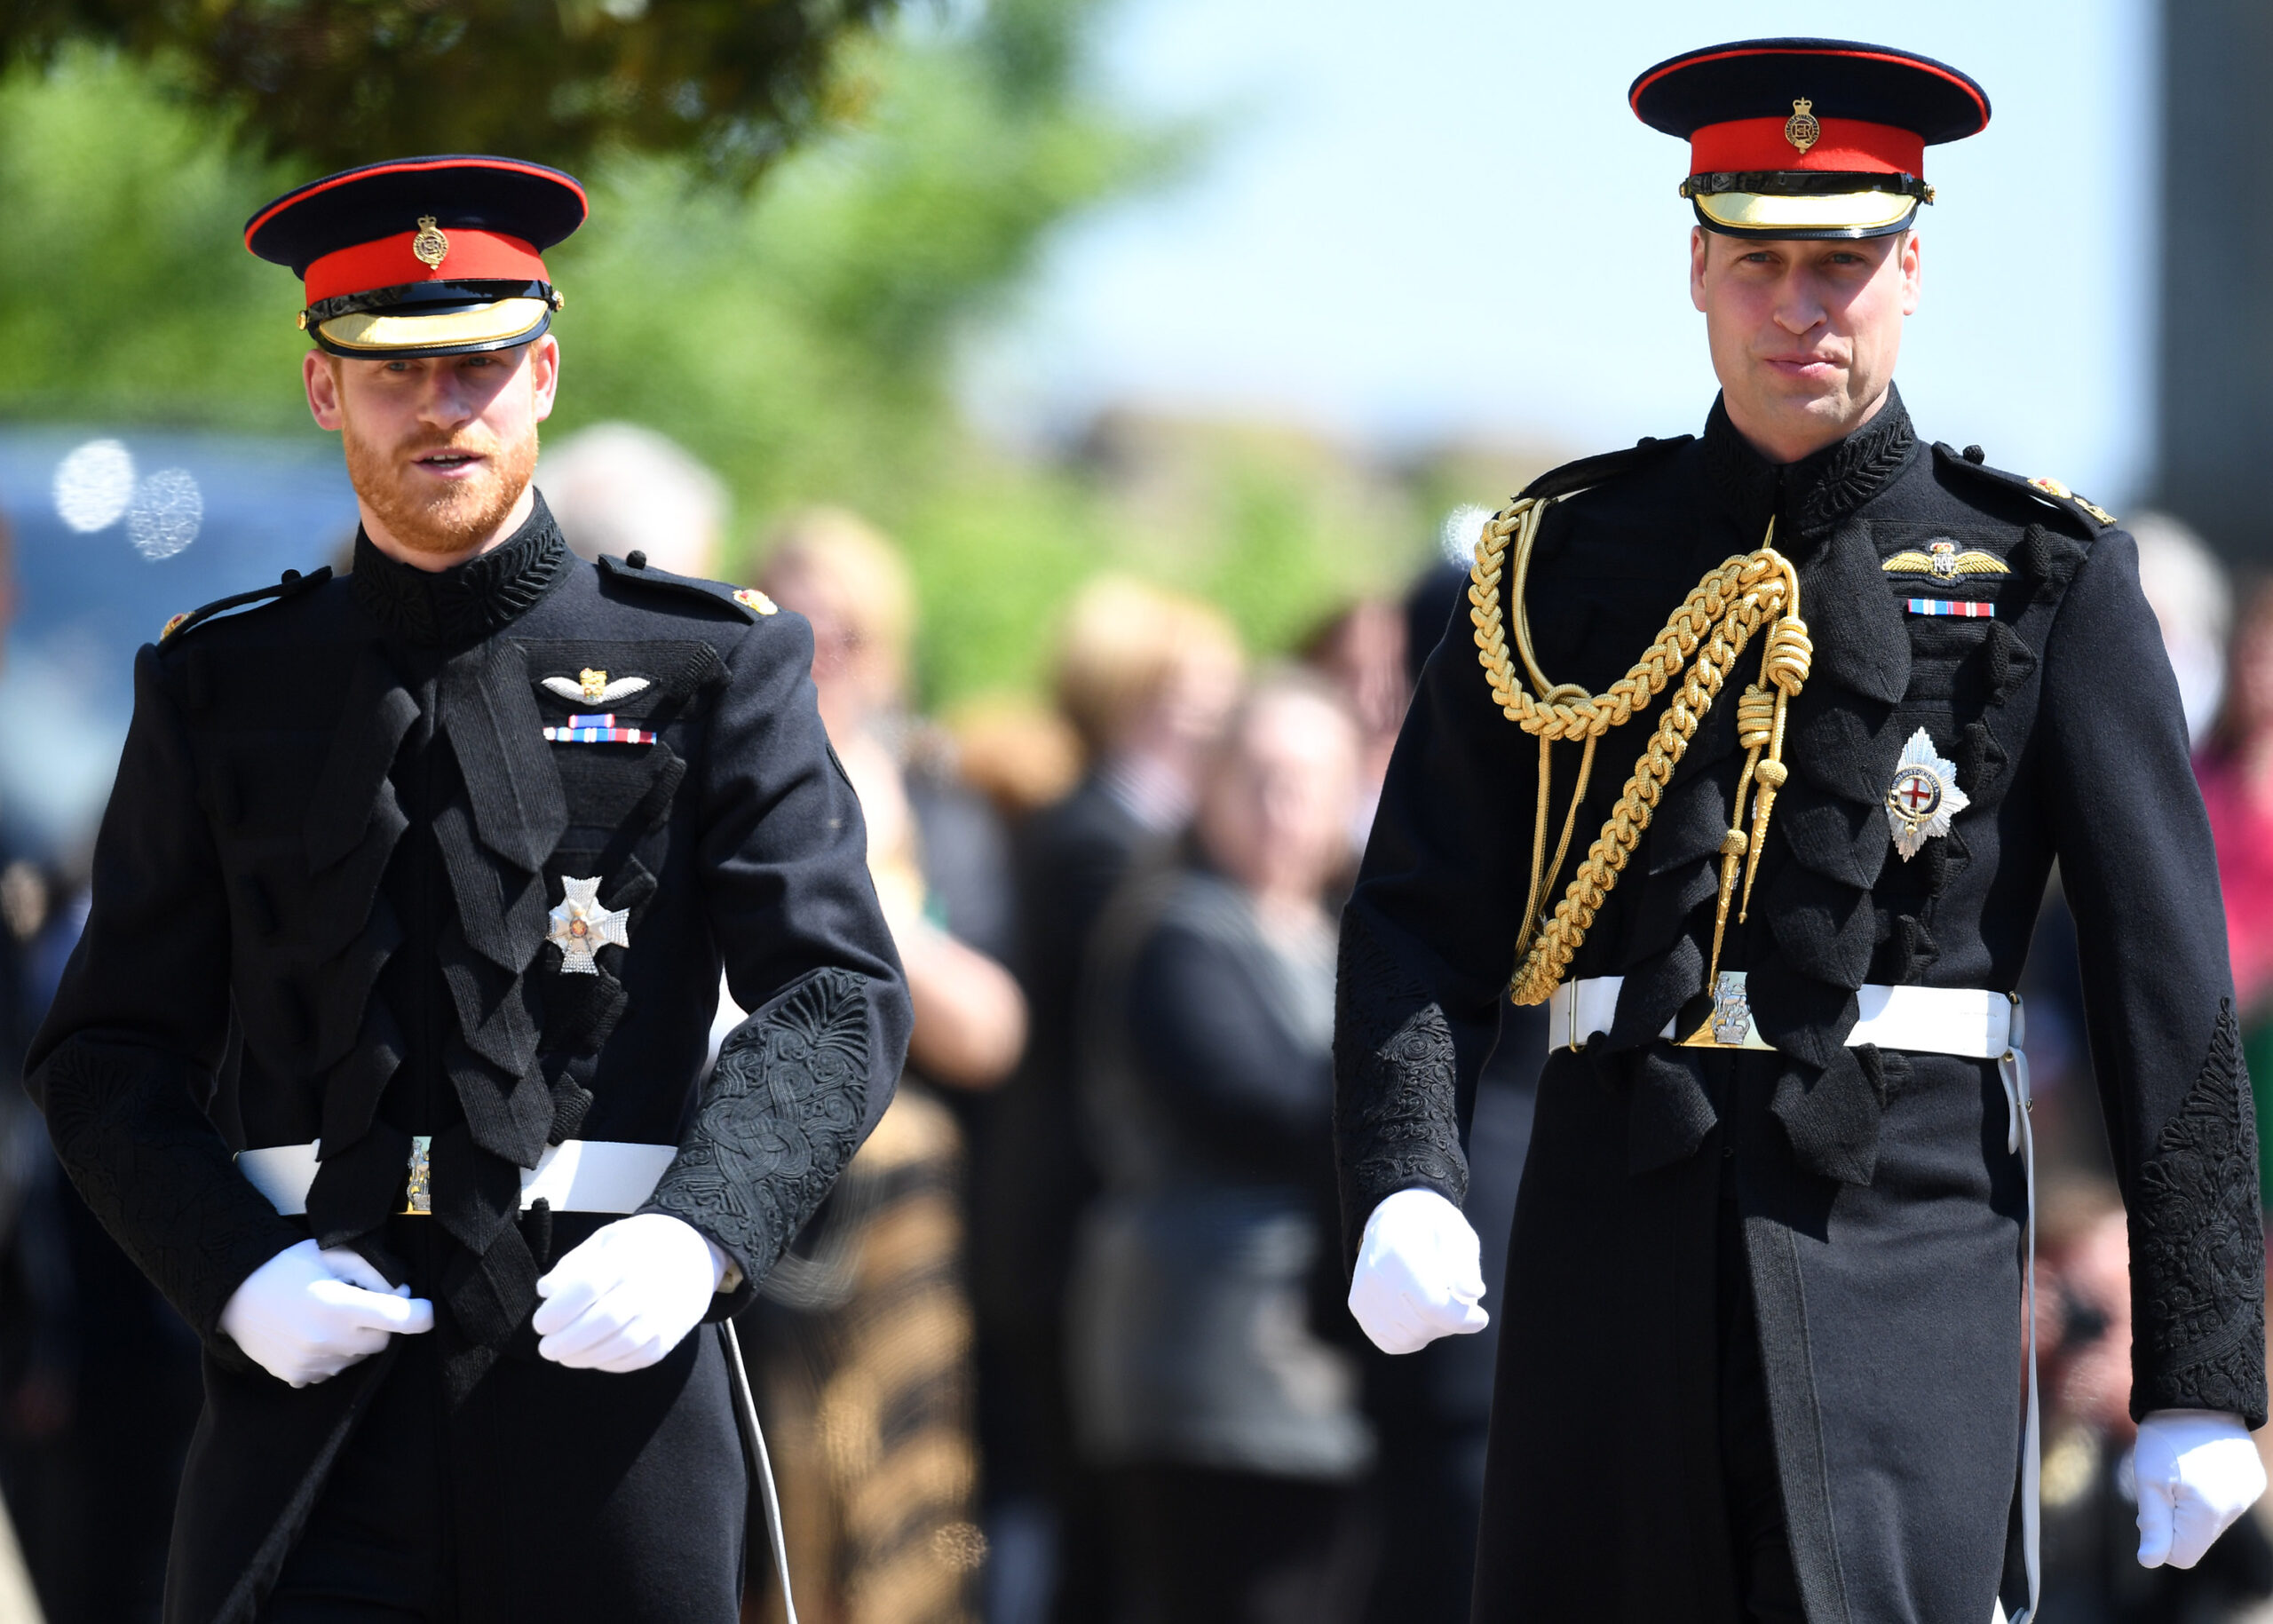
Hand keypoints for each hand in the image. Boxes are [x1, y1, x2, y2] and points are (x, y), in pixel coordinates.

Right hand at [219, 1238, 433, 1388]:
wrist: (232, 1293)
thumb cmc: (287, 1266)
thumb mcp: (332, 1254)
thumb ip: (374, 1271)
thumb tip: (404, 1292)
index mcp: (339, 1306)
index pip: (401, 1318)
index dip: (421, 1314)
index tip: (427, 1310)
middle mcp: (328, 1341)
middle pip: (381, 1341)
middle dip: (379, 1323)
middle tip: (356, 1303)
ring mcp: (312, 1363)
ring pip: (358, 1358)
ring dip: (354, 1340)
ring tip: (327, 1317)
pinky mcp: (298, 1377)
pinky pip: (333, 1370)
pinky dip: (332, 1355)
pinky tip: (311, 1334)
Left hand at [532, 1213, 727, 1372]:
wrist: (697, 1250)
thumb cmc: (641, 1244)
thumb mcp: (606, 1239)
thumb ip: (574, 1263)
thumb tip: (546, 1292)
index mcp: (628, 1255)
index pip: (589, 1286)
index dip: (559, 1310)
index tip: (540, 1323)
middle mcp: (650, 1284)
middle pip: (604, 1320)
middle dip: (567, 1340)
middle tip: (546, 1348)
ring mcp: (665, 1312)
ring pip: (621, 1344)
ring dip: (585, 1356)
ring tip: (565, 1355)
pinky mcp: (672, 1334)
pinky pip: (639, 1357)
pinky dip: (610, 1363)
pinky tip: (593, 1357)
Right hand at [1347, 1187, 1489, 1354]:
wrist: (1393, 1217)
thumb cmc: (1432, 1227)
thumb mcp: (1456, 1233)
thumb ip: (1466, 1264)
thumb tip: (1472, 1293)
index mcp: (1399, 1252)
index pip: (1431, 1304)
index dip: (1461, 1318)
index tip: (1481, 1318)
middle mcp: (1374, 1275)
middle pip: (1422, 1324)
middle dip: (1450, 1321)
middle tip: (1460, 1302)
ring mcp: (1363, 1293)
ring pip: (1409, 1338)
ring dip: (1433, 1329)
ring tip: (1437, 1301)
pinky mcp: (1358, 1307)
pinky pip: (1393, 1342)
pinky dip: (1414, 1336)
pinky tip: (1420, 1313)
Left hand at [2135, 1408, 2266, 1568]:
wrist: (2197, 1396)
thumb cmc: (2165, 1438)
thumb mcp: (2148, 1480)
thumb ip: (2153, 1524)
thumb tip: (2150, 1561)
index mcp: (2209, 1511)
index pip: (2182, 1556)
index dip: (2159, 1540)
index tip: (2146, 1513)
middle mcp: (2236, 1507)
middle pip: (2197, 1539)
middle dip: (2174, 1524)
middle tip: (2158, 1491)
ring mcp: (2248, 1494)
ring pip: (2212, 1522)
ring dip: (2191, 1509)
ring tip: (2179, 1475)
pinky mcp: (2254, 1482)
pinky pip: (2226, 1503)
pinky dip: (2209, 1494)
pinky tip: (2199, 1467)